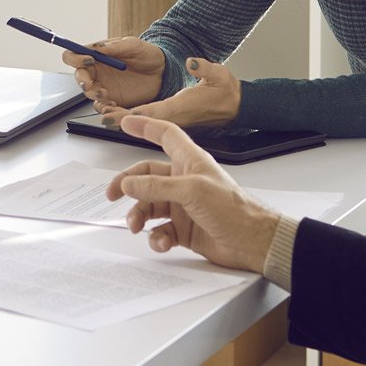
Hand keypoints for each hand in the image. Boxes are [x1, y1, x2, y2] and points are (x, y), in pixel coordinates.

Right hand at [62, 36, 164, 112]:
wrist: (163, 72)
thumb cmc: (147, 54)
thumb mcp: (133, 45)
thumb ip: (114, 46)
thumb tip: (96, 47)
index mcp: (97, 55)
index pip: (74, 56)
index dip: (76, 58)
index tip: (88, 60)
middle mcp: (97, 71)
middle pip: (79, 77)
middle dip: (82, 82)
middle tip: (91, 85)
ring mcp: (104, 87)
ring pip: (88, 94)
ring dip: (93, 95)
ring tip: (105, 94)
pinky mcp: (113, 100)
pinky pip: (101, 107)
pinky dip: (104, 108)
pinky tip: (113, 104)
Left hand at [104, 57, 240, 128]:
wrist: (236, 106)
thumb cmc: (226, 92)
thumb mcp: (218, 74)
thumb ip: (204, 68)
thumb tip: (192, 62)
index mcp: (183, 107)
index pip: (157, 111)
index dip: (137, 113)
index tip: (120, 113)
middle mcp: (176, 117)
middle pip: (145, 120)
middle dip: (123, 118)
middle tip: (103, 115)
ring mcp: (174, 120)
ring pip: (145, 122)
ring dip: (126, 119)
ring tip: (105, 114)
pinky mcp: (174, 119)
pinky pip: (151, 120)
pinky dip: (135, 118)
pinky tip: (122, 113)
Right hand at [107, 115, 282, 272]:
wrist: (253, 243)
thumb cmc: (235, 210)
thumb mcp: (193, 191)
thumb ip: (157, 187)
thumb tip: (129, 184)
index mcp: (190, 162)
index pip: (164, 135)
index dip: (145, 127)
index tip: (125, 122)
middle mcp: (184, 181)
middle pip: (146, 176)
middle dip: (127, 184)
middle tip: (112, 194)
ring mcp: (183, 206)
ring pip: (149, 206)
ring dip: (139, 215)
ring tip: (136, 225)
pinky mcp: (184, 229)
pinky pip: (159, 230)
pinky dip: (155, 237)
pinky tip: (160, 241)